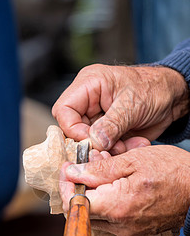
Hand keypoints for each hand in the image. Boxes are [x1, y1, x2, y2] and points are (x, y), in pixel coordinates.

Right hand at [52, 65, 188, 153]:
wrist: (173, 98)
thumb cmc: (154, 88)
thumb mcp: (132, 104)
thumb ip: (111, 125)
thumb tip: (94, 143)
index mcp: (89, 85)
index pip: (63, 110)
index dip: (72, 129)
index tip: (91, 141)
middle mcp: (89, 102)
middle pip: (73, 129)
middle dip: (92, 143)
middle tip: (112, 148)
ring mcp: (98, 117)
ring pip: (89, 142)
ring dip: (108, 149)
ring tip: (127, 144)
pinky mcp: (108, 131)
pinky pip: (104, 147)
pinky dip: (118, 150)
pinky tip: (135, 143)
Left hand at [59, 144, 189, 235]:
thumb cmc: (172, 171)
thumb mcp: (133, 160)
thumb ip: (99, 169)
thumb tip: (73, 173)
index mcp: (117, 206)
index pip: (74, 203)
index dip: (66, 185)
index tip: (68, 169)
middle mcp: (120, 225)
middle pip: (83, 209)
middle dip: (79, 184)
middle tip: (88, 164)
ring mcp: (127, 230)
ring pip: (95, 213)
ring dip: (93, 190)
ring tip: (104, 168)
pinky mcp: (133, 230)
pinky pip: (109, 217)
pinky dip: (105, 199)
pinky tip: (114, 181)